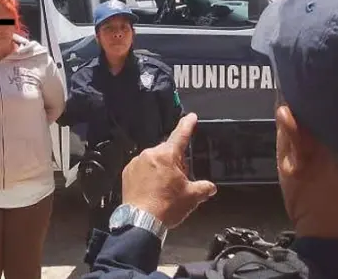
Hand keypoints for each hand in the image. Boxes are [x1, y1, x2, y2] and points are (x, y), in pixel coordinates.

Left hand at [121, 113, 216, 228]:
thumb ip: (203, 188)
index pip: (180, 135)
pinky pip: (141, 169)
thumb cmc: (165, 207)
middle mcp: (149, 154)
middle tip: (178, 182)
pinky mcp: (127, 173)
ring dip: (160, 170)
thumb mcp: (191, 197)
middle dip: (174, 163)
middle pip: (167, 153)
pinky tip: (152, 191)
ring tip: (163, 190)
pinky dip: (147, 177)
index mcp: (166, 155)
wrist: (141, 221)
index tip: (191, 117)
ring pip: (153, 161)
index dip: (187, 125)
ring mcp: (136, 163)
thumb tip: (210, 187)